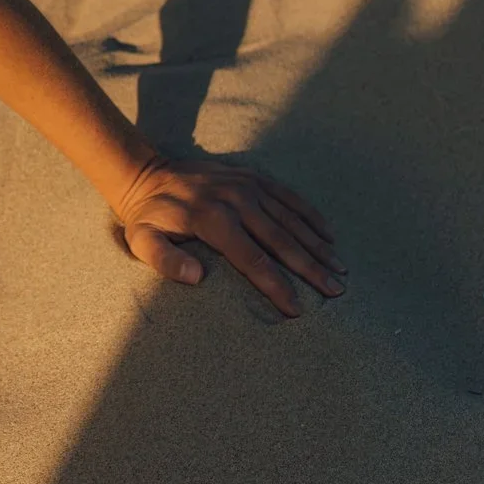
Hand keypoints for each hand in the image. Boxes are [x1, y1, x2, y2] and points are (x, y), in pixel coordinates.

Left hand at [113, 155, 344, 317]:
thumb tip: (197, 278)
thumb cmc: (147, 217)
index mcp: (212, 219)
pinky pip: (288, 196)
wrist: (146, 174)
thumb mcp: (142, 241)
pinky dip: (311, 215)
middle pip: (281, 240)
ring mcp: (247, 186)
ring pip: (291, 219)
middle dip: (311, 269)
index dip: (276, 285)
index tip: (297, 309)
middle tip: (336, 292)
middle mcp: (236, 200)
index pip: (252, 259)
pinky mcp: (252, 177)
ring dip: (318, 245)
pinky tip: (329, 235)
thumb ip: (165, 262)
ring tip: (340, 270)